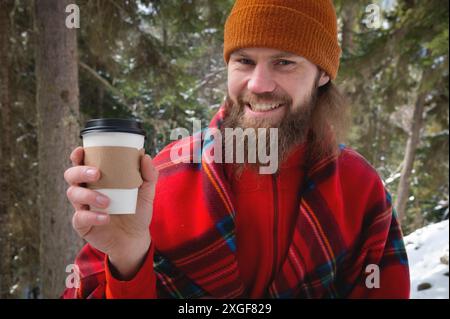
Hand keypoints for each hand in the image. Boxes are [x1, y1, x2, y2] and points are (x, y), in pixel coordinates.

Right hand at [64, 146, 158, 278]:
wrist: (136, 238)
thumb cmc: (137, 210)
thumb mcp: (146, 192)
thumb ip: (148, 174)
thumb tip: (145, 156)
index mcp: (98, 179)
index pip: (82, 163)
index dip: (77, 156)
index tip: (81, 150)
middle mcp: (86, 190)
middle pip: (71, 176)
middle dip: (80, 171)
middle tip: (97, 173)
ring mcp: (83, 207)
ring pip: (73, 194)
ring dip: (88, 195)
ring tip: (107, 201)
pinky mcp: (83, 224)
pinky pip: (80, 217)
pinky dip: (92, 216)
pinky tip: (105, 218)